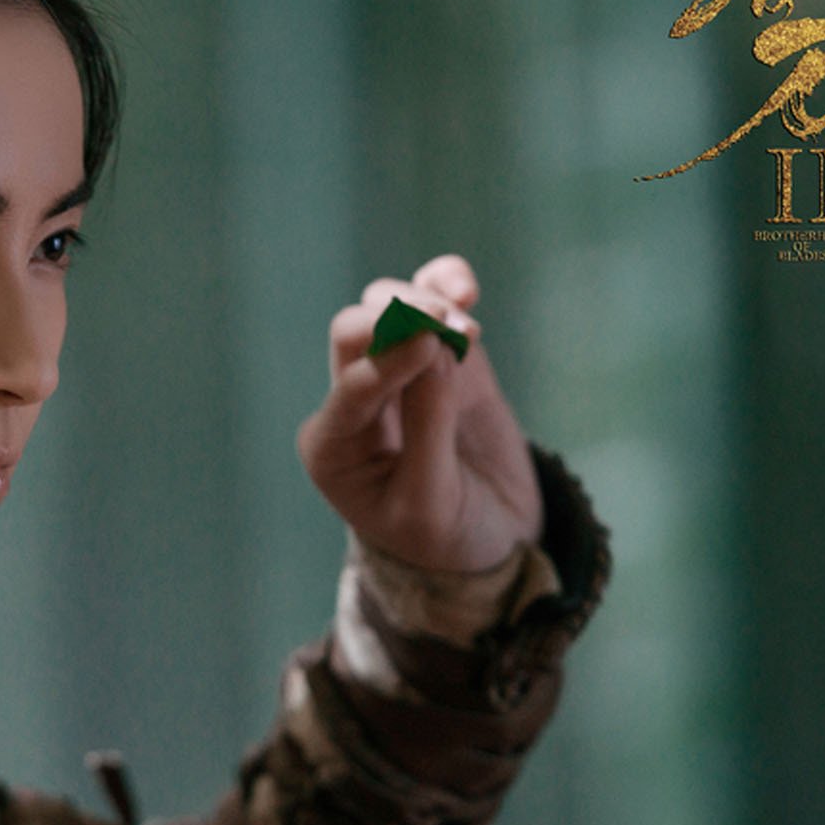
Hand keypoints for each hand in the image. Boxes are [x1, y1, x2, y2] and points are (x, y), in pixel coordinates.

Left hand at [296, 254, 539, 572]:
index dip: (389, 359)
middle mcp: (352, 400)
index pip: (351, 385)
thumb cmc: (448, 536)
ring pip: (386, 305)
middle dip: (400, 320)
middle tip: (454, 327)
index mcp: (333, 446)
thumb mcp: (431, 502)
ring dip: (425, 302)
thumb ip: (428, 429)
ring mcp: (395, 369)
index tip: (433, 340)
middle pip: (355, 332)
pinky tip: (464, 288)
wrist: (492, 542)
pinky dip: (442, 282)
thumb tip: (434, 346)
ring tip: (469, 329)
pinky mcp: (438, 352)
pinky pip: (427, 297)